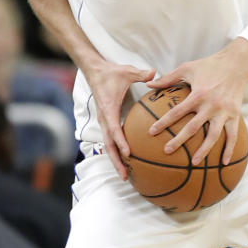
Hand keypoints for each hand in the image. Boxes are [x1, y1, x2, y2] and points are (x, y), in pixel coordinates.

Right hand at [86, 60, 156, 178]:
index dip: (121, 141)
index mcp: (109, 109)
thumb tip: (153, 73)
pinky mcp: (106, 122)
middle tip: (125, 176)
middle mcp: (104, 118)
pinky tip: (127, 162)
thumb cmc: (111, 72)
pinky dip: (117, 153)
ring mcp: (104, 122)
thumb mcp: (126, 71)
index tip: (128, 153)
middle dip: (116, 161)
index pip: (114, 128)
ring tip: (126, 176)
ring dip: (116, 161)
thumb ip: (140, 74)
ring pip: (108, 146)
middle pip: (109, 145)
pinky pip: (111, 141)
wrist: (94, 71)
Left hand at [149, 39, 247, 164]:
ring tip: (194, 163)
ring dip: (203, 150)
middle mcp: (211, 105)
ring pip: (213, 135)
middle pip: (192, 127)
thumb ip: (167, 78)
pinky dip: (229, 149)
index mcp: (198, 94)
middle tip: (167, 151)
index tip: (151, 132)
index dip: (164, 122)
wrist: (236, 64)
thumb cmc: (209, 65)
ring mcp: (223, 112)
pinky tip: (224, 163)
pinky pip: (232, 135)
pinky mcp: (234, 115)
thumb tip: (148, 84)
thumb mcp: (187, 68)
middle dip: (179, 140)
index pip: (177, 112)